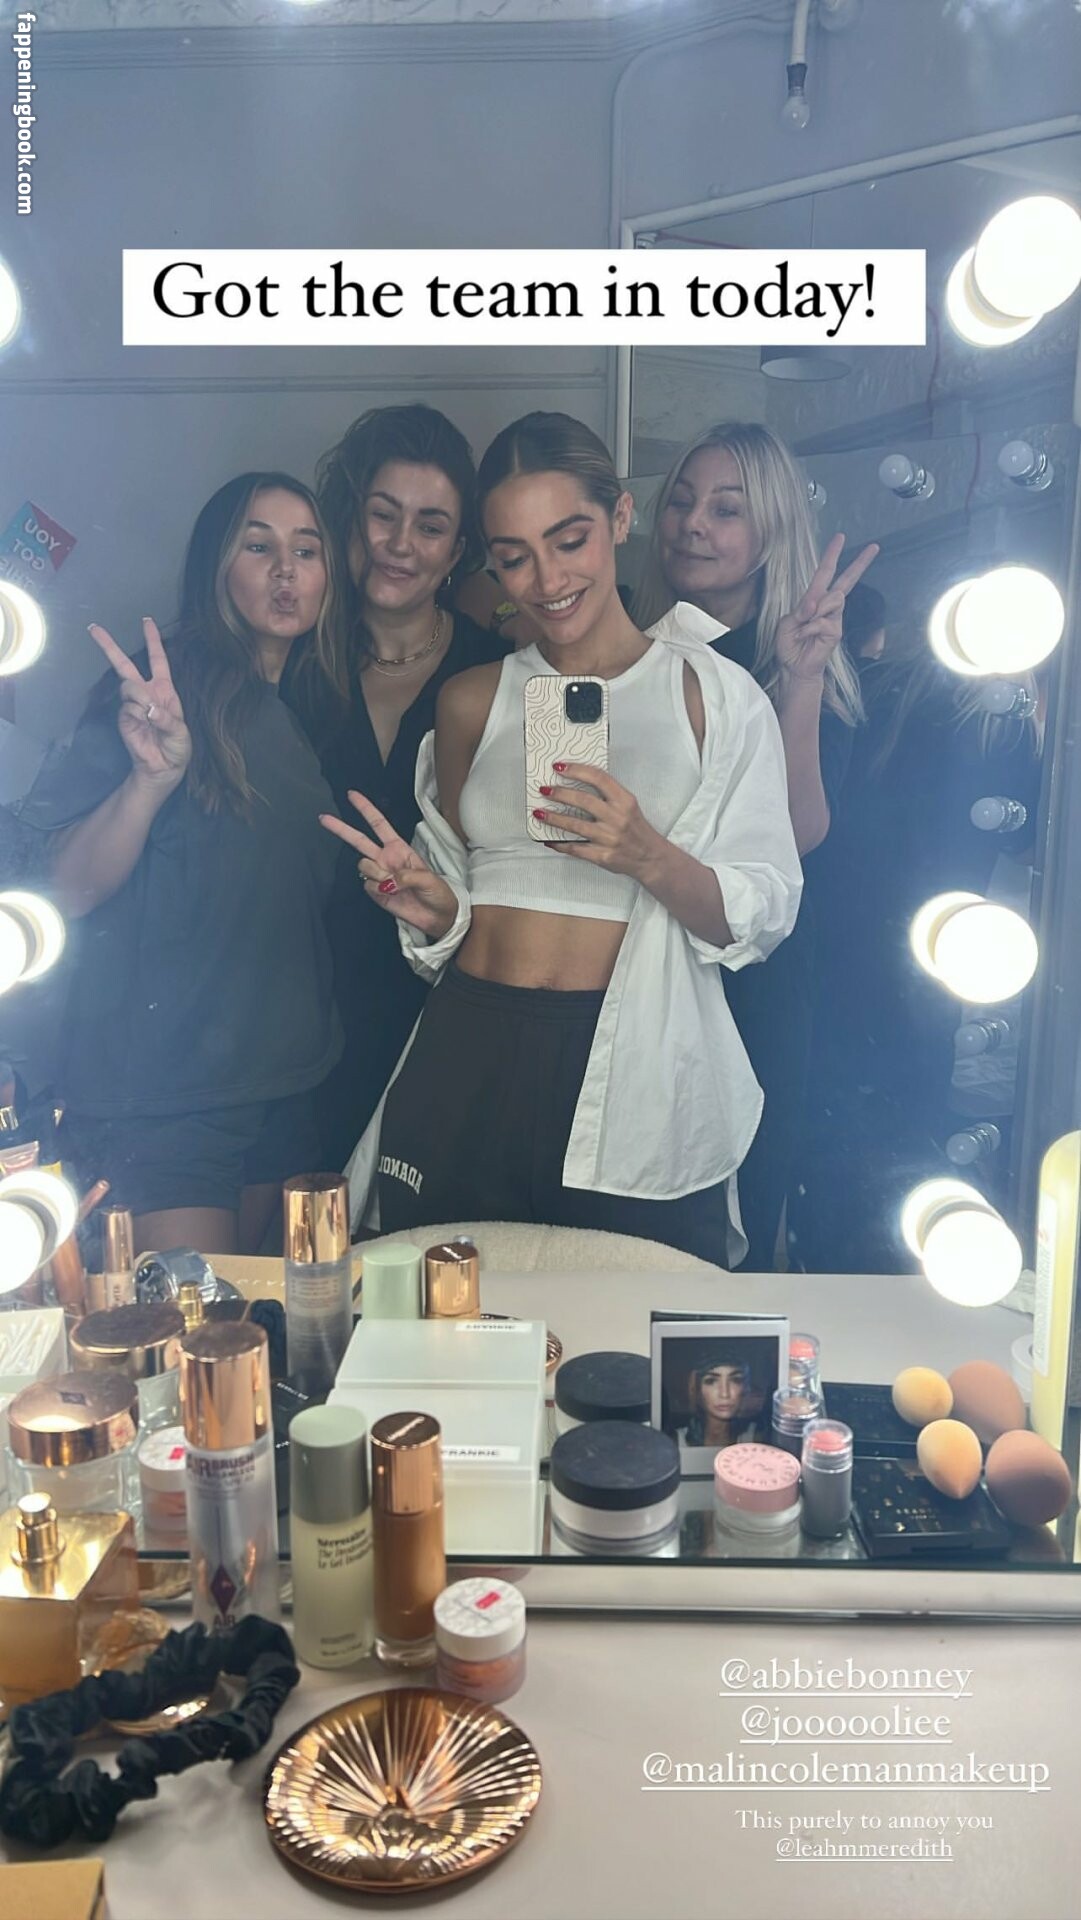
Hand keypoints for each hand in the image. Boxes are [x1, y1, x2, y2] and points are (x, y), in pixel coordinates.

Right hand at [89, 617, 191, 788]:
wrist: (163, 768)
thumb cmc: (177, 747)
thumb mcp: (180, 732)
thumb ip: (166, 718)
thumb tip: (148, 708)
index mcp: (163, 690)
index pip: (158, 659)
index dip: (153, 640)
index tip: (146, 621)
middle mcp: (146, 692)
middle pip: (125, 664)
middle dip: (109, 646)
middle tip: (93, 628)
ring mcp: (132, 704)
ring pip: (129, 687)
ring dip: (141, 698)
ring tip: (151, 717)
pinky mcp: (123, 717)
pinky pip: (128, 707)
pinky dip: (138, 715)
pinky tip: (145, 726)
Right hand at [320, 791, 458, 938]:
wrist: (437, 917)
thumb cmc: (439, 893)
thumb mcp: (429, 879)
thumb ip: (407, 876)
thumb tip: (388, 880)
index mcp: (399, 848)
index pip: (379, 824)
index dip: (366, 809)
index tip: (351, 795)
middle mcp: (386, 859)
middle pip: (358, 840)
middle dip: (341, 828)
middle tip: (323, 818)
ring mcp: (380, 876)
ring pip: (363, 866)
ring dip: (378, 875)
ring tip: (396, 886)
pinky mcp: (376, 893)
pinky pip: (368, 886)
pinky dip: (379, 891)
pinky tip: (392, 895)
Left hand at [535, 763, 664, 882]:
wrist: (651, 858)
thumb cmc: (637, 829)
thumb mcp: (629, 806)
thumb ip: (608, 795)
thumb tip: (575, 784)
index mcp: (624, 801)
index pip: (598, 779)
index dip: (577, 770)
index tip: (559, 767)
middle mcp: (617, 818)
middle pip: (583, 800)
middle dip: (560, 793)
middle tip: (544, 789)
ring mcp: (609, 838)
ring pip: (575, 825)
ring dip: (554, 818)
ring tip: (539, 813)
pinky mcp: (602, 856)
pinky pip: (576, 849)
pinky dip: (560, 844)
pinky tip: (549, 840)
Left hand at [774, 533, 879, 685]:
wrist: (793, 667)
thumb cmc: (789, 644)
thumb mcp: (787, 623)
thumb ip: (801, 609)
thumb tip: (816, 603)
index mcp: (814, 598)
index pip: (825, 573)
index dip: (832, 555)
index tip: (841, 537)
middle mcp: (827, 605)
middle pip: (846, 580)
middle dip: (859, 563)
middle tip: (874, 546)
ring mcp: (834, 618)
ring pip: (833, 599)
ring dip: (814, 611)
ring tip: (804, 626)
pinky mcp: (836, 631)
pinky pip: (823, 620)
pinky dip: (809, 628)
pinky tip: (805, 636)